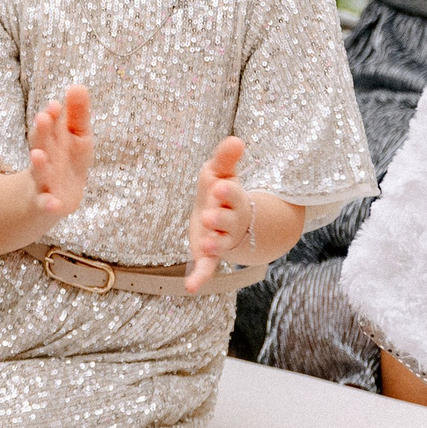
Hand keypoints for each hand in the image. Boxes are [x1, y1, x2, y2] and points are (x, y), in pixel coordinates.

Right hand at [25, 85, 92, 221]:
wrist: (52, 197)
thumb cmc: (67, 160)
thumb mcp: (76, 136)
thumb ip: (77, 113)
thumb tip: (78, 85)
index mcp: (52, 140)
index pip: (50, 125)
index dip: (53, 116)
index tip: (56, 105)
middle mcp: (45, 158)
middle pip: (42, 144)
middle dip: (42, 132)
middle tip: (43, 117)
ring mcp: (44, 181)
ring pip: (40, 172)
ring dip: (39, 164)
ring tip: (37, 155)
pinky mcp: (47, 203)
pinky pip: (46, 204)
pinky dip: (48, 205)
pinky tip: (53, 205)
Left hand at [185, 137, 251, 292]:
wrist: (223, 217)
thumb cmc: (220, 191)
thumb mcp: (221, 172)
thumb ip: (226, 158)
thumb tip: (235, 139)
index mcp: (232, 200)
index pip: (233, 196)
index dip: (227, 193)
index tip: (219, 187)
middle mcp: (229, 222)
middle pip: (228, 222)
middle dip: (220, 219)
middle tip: (209, 215)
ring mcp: (219, 240)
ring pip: (219, 245)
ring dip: (213, 245)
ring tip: (205, 244)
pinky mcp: (207, 255)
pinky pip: (206, 268)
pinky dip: (199, 278)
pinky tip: (190, 288)